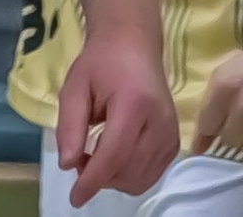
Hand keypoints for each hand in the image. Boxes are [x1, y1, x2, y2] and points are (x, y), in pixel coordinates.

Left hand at [54, 24, 177, 204]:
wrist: (133, 45)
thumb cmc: (101, 63)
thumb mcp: (74, 87)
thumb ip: (69, 126)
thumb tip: (68, 165)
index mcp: (134, 102)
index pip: (113, 154)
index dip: (92, 180)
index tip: (75, 197)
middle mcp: (160, 121)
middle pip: (127, 171)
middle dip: (99, 176)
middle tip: (79, 157)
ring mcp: (171, 133)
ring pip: (140, 179)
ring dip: (113, 179)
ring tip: (95, 155)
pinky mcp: (174, 142)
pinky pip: (150, 175)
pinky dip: (129, 176)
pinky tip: (114, 157)